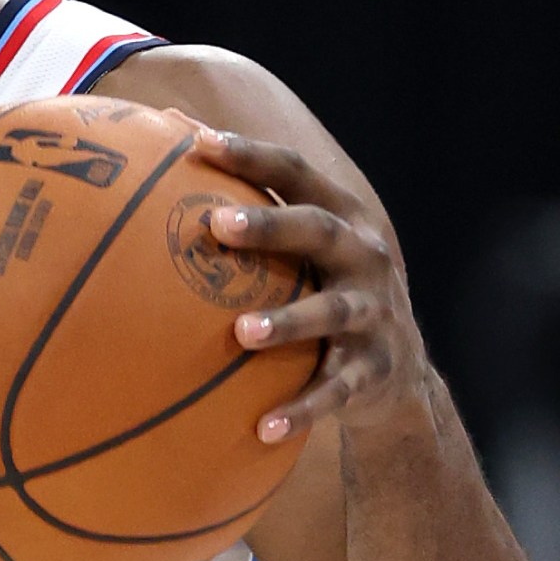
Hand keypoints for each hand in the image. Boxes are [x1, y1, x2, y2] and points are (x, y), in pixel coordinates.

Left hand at [192, 127, 425, 441]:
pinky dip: (303, 409)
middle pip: (317, 232)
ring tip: (241, 333)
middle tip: (216, 223)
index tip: (199, 140)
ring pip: (332, 314)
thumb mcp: (301, 247)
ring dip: (288, 322)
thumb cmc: (320, 289)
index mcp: (340, 217)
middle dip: (269, 226)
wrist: (396, 372)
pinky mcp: (374, 370)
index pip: (296, 173)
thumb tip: (162, 132)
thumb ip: (247, 201)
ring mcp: (374, 314)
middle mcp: (364, 256)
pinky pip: (337, 391)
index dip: (251, 154)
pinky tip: (264, 428)